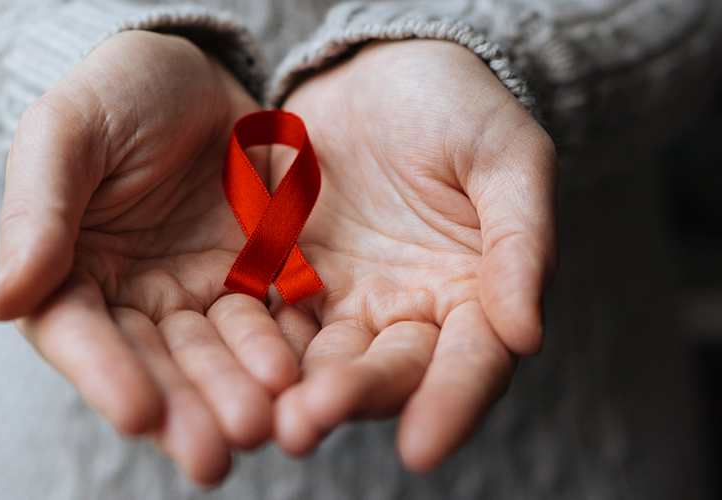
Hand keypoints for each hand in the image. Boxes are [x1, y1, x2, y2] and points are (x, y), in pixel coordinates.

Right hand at [0, 31, 298, 484]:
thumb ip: (36, 212)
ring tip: (266, 423)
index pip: (79, 333)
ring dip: (238, 392)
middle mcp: (131, 299)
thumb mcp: (65, 133)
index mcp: (67, 272)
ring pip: (216, 354)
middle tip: (214, 453)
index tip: (138, 413)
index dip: (106, 376)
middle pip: (155, 362)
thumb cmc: (115, 94)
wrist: (194, 74)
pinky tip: (301, 377)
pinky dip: (283, 350)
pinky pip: (271, 320)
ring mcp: (197, 293)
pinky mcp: (255, 279)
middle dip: (185, 408)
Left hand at [269, 40, 556, 469]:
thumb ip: (519, 241)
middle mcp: (409, 313)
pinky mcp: (287, 276)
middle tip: (308, 421)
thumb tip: (527, 335)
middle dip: (351, 398)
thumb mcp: (506, 157)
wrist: (381, 72)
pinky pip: (268, 315)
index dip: (450, 405)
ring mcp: (344, 300)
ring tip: (267, 417)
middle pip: (386, 370)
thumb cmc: (459, 107)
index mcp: (474, 295)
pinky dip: (252, 345)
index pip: (470, 363)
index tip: (421, 449)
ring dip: (295, 390)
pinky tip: (228, 367)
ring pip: (322, 357)